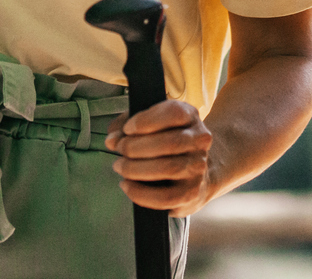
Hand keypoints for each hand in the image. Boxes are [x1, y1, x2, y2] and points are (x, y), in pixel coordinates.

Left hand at [106, 99, 217, 214]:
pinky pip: (165, 197)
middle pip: (169, 143)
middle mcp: (200, 140)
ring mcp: (199, 168)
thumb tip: (112, 140)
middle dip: (135, 147)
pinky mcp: (192, 193)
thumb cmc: (167, 140)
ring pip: (167, 169)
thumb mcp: (150, 122)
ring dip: (135, 169)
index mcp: (190, 116)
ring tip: (119, 166)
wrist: (199, 169)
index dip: (146, 121)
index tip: (127, 129)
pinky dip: (140, 193)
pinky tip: (127, 185)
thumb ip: (127, 125)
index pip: (174, 113)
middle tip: (118, 149)